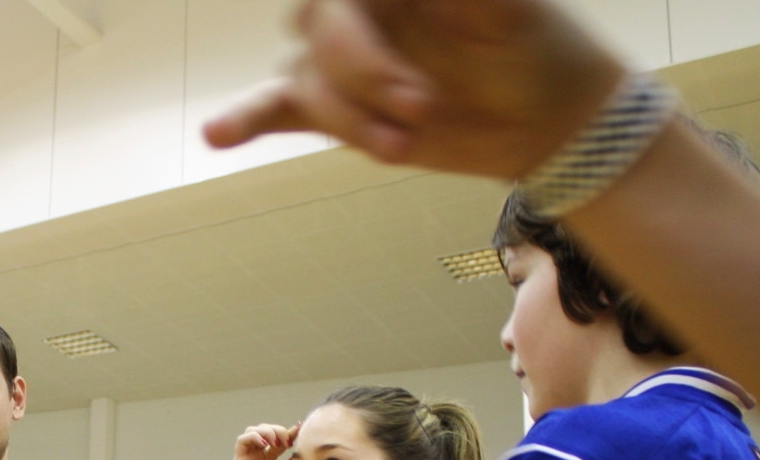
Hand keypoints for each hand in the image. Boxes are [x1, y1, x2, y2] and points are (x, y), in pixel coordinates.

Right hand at [205, 0, 623, 180]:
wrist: (542, 117)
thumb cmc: (532, 45)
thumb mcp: (506, 6)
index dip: (362, 40)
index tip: (407, 84)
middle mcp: (356, 11)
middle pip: (317, 32)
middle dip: (365, 77)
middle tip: (423, 108)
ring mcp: (340, 61)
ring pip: (308, 83)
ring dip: (351, 118)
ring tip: (405, 146)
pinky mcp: (335, 111)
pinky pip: (272, 109)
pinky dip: (243, 120)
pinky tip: (217, 134)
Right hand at [226, 424, 299, 459]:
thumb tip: (300, 453)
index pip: (280, 441)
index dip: (290, 433)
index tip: (300, 430)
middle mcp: (258, 456)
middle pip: (267, 431)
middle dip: (279, 431)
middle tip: (287, 441)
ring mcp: (248, 457)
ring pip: (254, 430)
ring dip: (267, 431)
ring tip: (276, 442)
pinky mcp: (239, 459)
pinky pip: (243, 440)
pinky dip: (254, 436)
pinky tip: (264, 444)